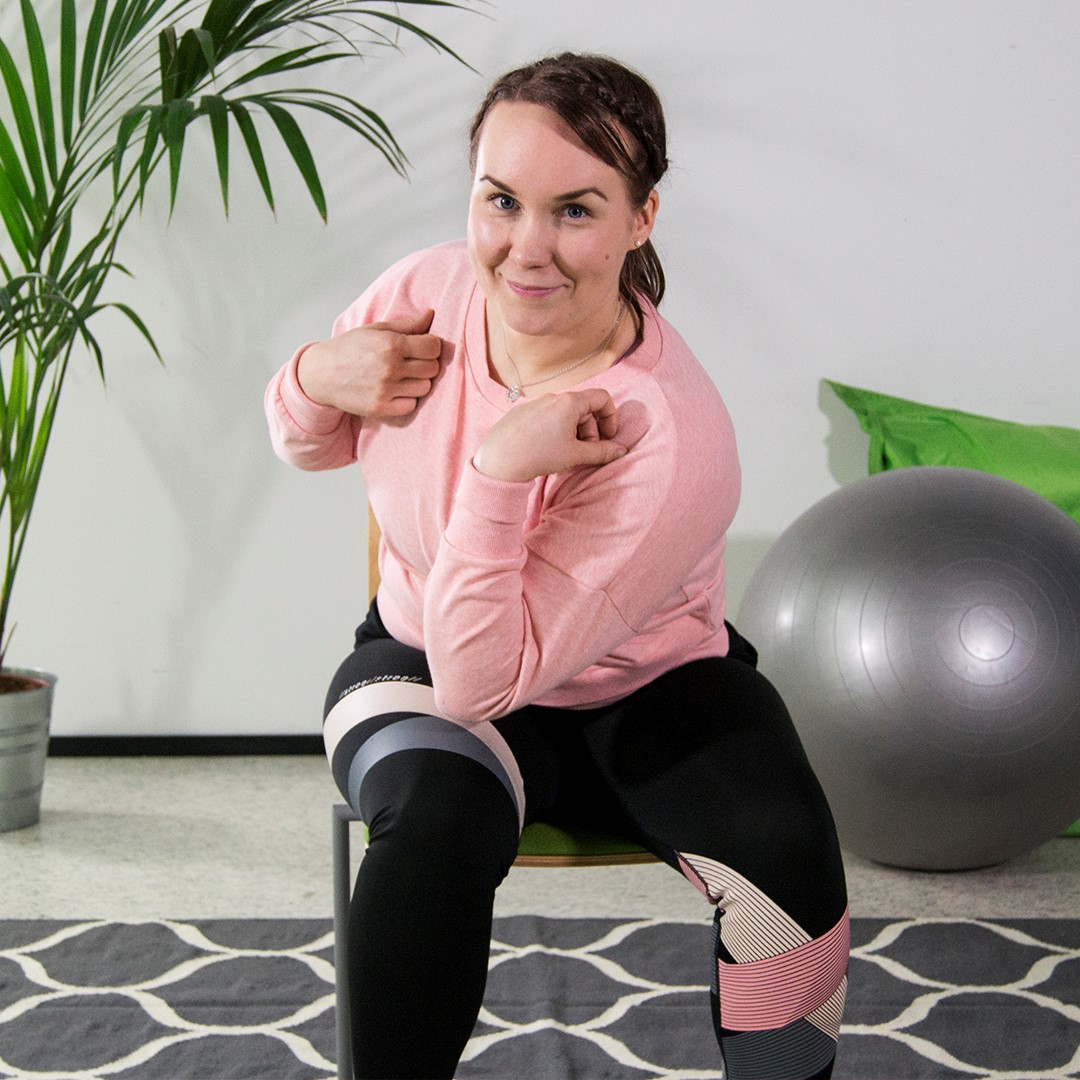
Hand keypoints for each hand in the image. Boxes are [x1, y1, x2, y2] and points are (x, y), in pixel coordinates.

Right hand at [297, 310, 442, 416]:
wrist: (320, 375)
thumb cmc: (350, 348)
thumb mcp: (375, 329)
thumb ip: (407, 324)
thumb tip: (431, 314)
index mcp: (390, 344)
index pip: (434, 347)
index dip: (431, 345)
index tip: (422, 346)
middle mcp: (390, 367)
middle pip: (433, 368)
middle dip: (426, 363)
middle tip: (412, 361)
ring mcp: (385, 390)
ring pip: (425, 387)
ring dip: (418, 381)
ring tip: (403, 375)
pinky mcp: (381, 408)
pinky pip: (412, 405)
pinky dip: (408, 398)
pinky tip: (396, 389)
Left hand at [472, 389, 627, 481]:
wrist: (499, 459)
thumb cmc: (539, 454)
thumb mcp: (576, 455)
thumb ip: (602, 452)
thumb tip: (621, 450)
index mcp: (570, 402)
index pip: (602, 398)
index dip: (611, 418)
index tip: (609, 438)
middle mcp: (553, 397)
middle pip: (583, 409)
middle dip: (591, 431)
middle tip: (586, 454)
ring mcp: (535, 404)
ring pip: (564, 415)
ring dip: (573, 433)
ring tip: (565, 455)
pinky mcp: (521, 414)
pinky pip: (547, 419)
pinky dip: (555, 432)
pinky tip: (545, 451)